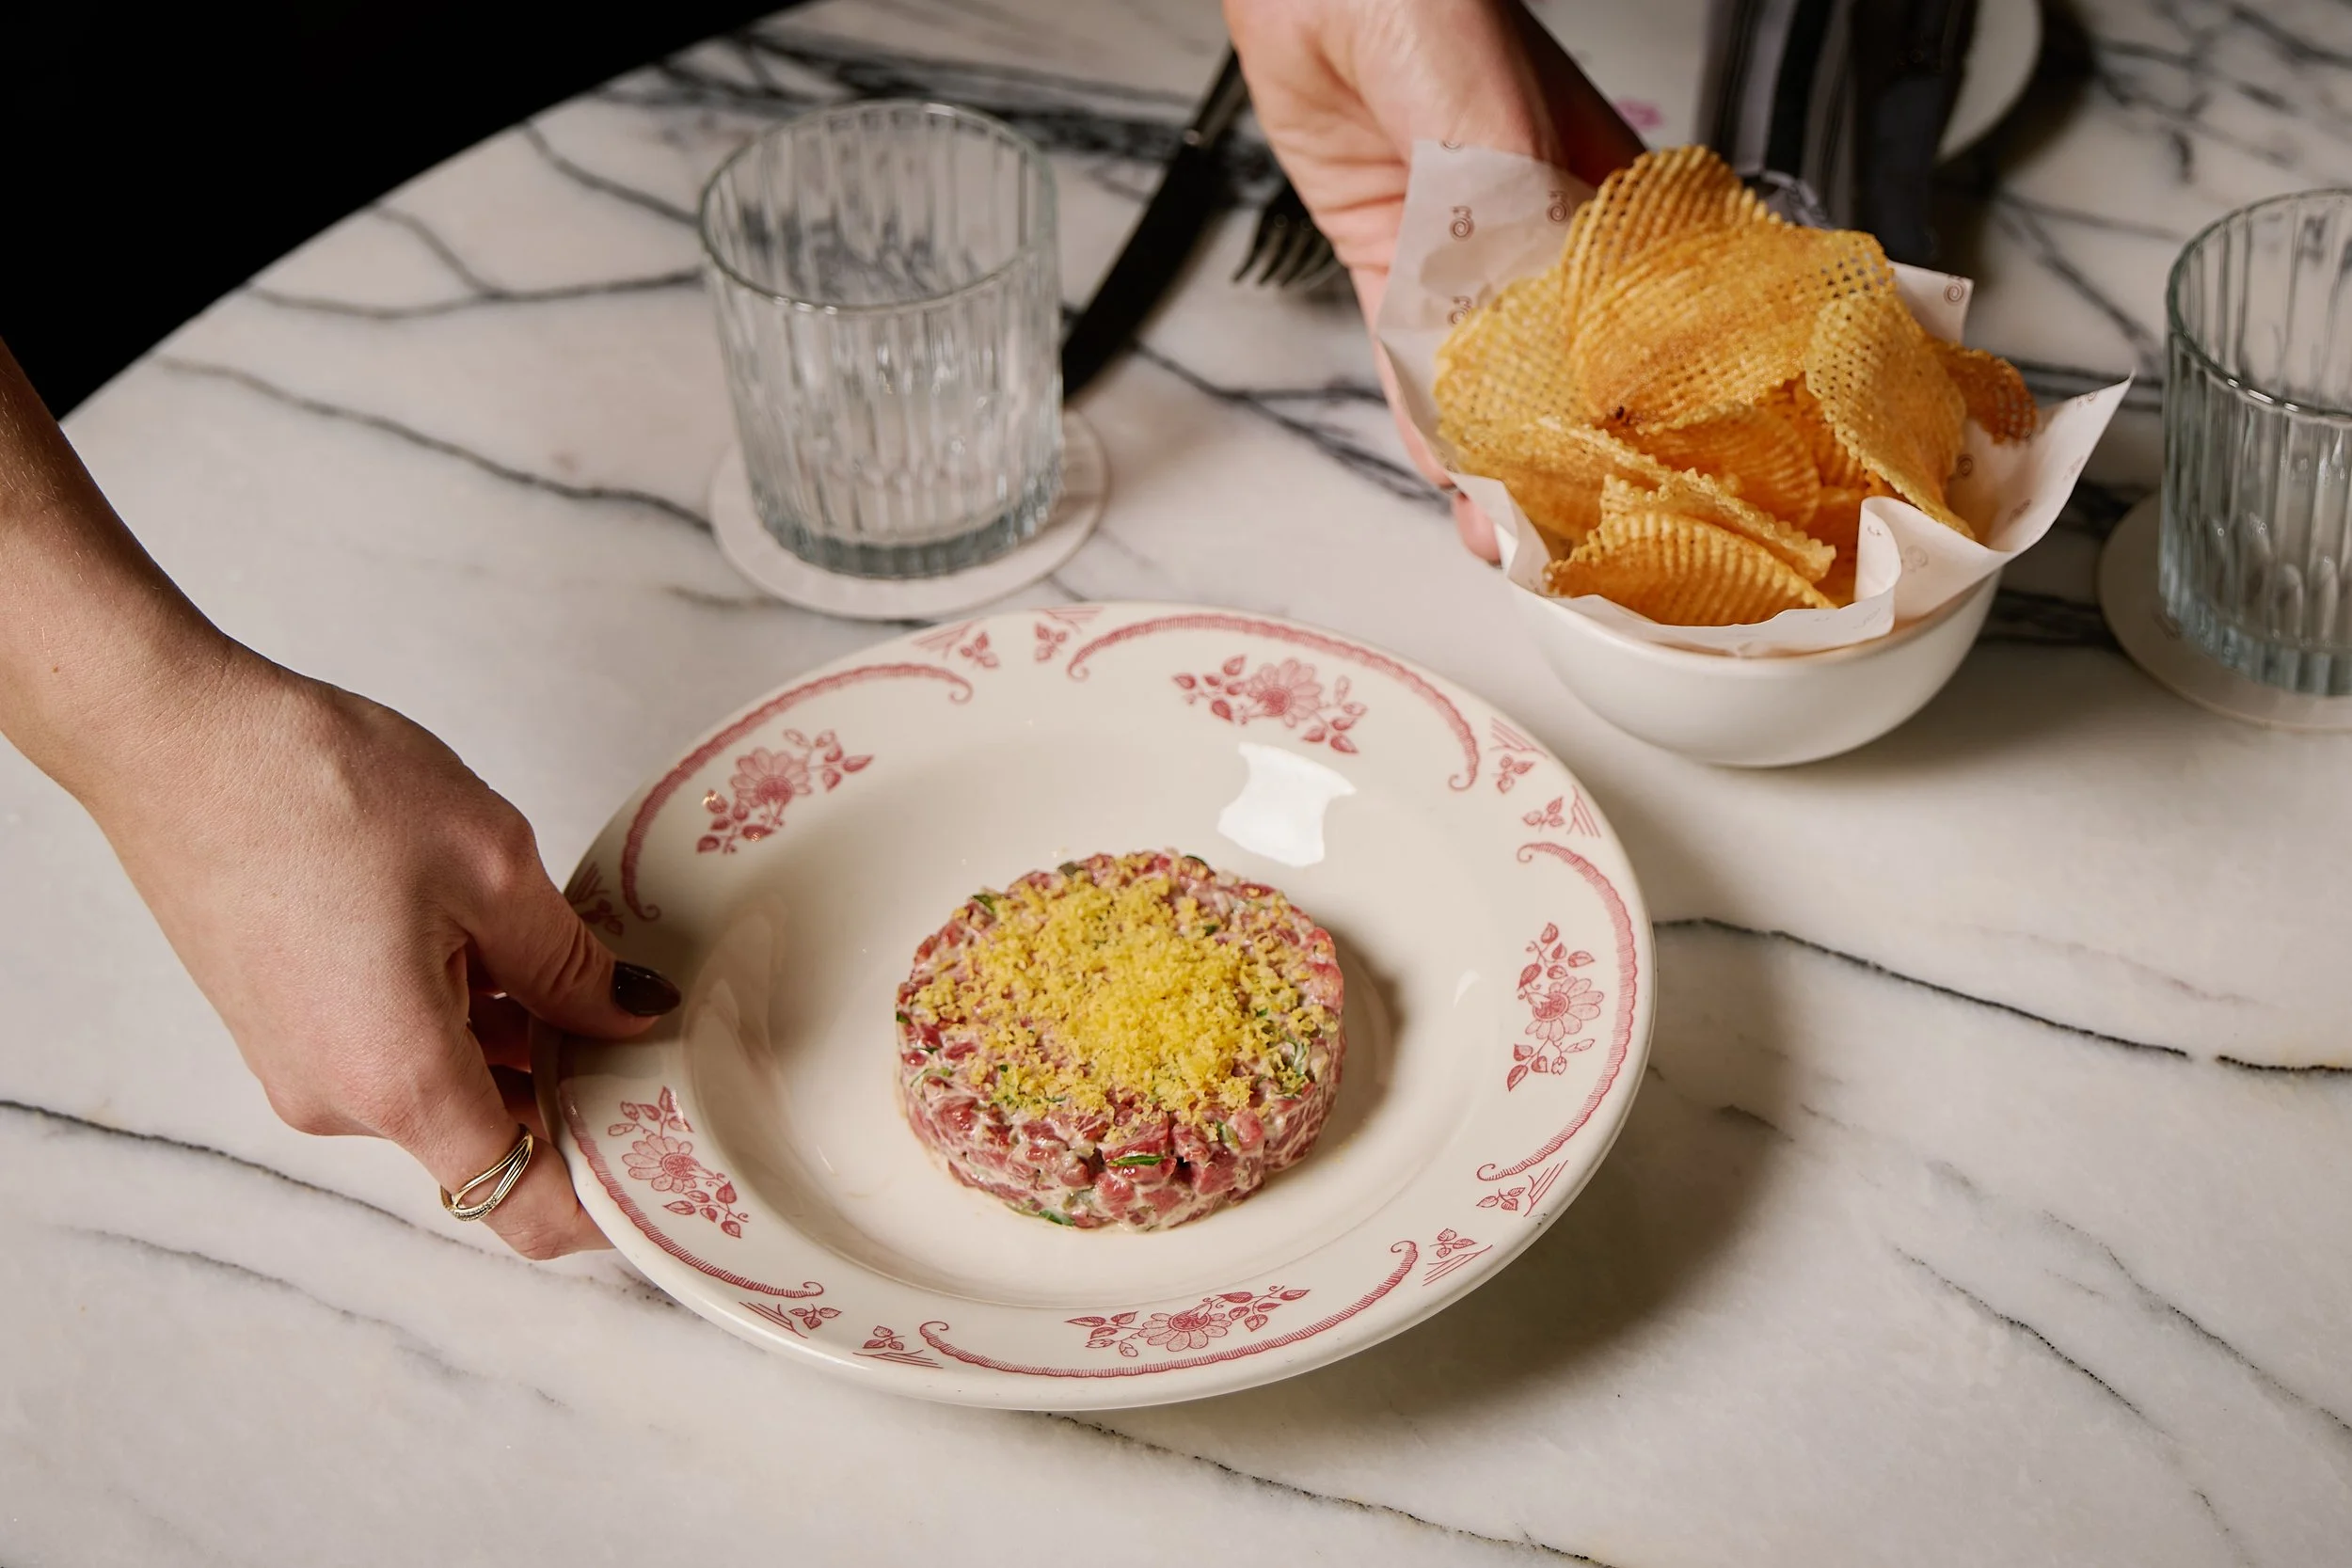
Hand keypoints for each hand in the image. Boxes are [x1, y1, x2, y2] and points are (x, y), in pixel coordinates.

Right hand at [83, 650, 676, 1258]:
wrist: (174, 737)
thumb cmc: (315, 788)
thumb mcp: (488, 866)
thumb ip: (569, 963)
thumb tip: (631, 1015)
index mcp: (397, 1078)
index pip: (519, 1202)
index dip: (601, 1204)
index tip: (666, 1164)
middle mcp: (340, 1099)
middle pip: (491, 1144)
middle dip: (575, 1095)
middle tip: (654, 1029)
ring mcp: (303, 1067)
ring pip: (449, 1091)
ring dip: (519, 1047)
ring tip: (581, 962)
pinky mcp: (287, 1026)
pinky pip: (399, 1052)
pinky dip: (463, 1020)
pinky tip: (502, 945)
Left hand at [1226, 0, 1643, 557]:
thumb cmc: (1420, 1)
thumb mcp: (1484, 115)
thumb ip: (1511, 222)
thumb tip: (1538, 328)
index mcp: (1608, 192)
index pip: (1652, 319)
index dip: (1664, 408)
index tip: (1667, 484)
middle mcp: (1547, 234)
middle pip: (1572, 370)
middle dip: (1580, 460)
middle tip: (1581, 541)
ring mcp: (1469, 257)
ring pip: (1493, 381)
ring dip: (1498, 465)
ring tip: (1513, 543)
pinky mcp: (1398, 267)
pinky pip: (1415, 362)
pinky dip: (1429, 424)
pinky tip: (1454, 485)